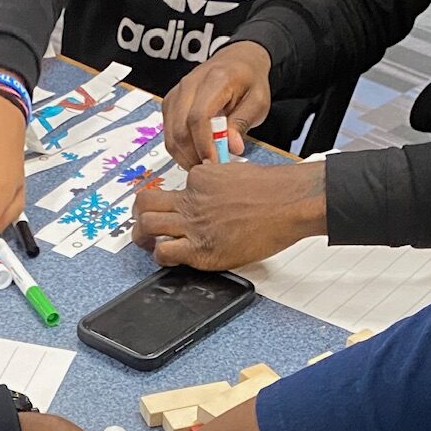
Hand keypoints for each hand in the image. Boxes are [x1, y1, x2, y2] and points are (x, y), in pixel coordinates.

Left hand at [133, 159, 326, 269]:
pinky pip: (164, 253)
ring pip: (146, 225)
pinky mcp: (200, 248)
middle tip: (145, 226)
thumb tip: (211, 182)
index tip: (175, 211)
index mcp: (200, 179)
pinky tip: (171, 258)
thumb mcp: (238, 172)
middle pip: (145, 202)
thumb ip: (219, 179)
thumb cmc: (275, 190)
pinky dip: (161, 257)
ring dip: (143, 236)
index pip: (173, 188)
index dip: (172, 201)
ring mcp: (193, 224)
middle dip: (140, 215)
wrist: (290, 203)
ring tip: (150, 244)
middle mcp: (191, 199)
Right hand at [160, 41, 273, 166]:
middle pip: (180, 128)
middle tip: (210, 169)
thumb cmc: (249, 81)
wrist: (237, 61)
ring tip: (203, 165)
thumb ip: (242, 123)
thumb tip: (232, 147)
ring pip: (171, 134)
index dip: (204, 144)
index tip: (214, 162)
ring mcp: (176, 93)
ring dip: (185, 156)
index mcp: (215, 79)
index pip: (199, 116)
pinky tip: (195, 155)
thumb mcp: (257, 101)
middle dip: (193, 155)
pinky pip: (168, 133)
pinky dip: (179, 149)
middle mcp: (189, 84)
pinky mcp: (170, 103)